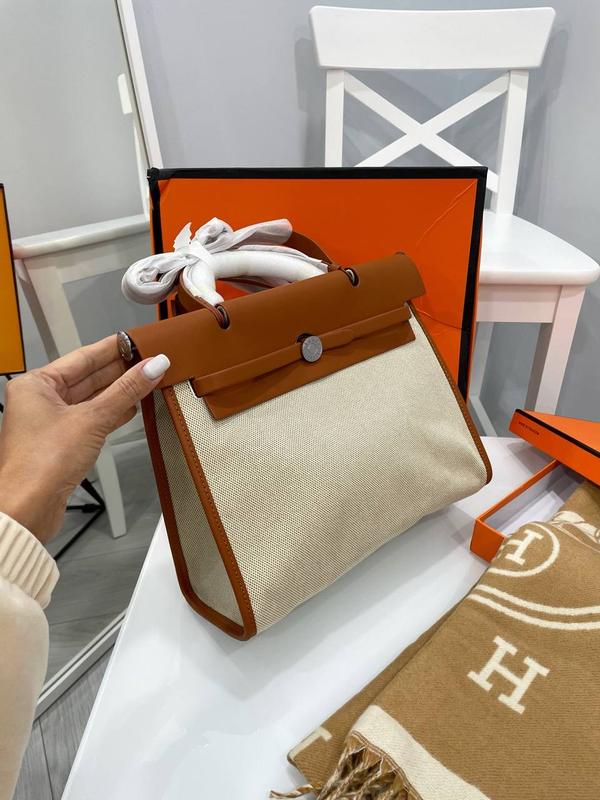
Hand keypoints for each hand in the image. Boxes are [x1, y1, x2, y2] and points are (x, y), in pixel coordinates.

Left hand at [0, 336, 168, 543]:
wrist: (28, 508)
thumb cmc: (42, 463)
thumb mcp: (93, 419)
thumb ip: (126, 391)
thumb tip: (153, 366)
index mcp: (36, 384)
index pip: (82, 356)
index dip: (114, 348)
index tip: (138, 340)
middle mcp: (40, 400)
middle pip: (88, 377)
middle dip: (121, 370)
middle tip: (151, 360)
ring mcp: (50, 422)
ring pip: (91, 399)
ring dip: (120, 392)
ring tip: (149, 380)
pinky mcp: (62, 443)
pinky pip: (91, 419)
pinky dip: (113, 413)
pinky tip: (133, 407)